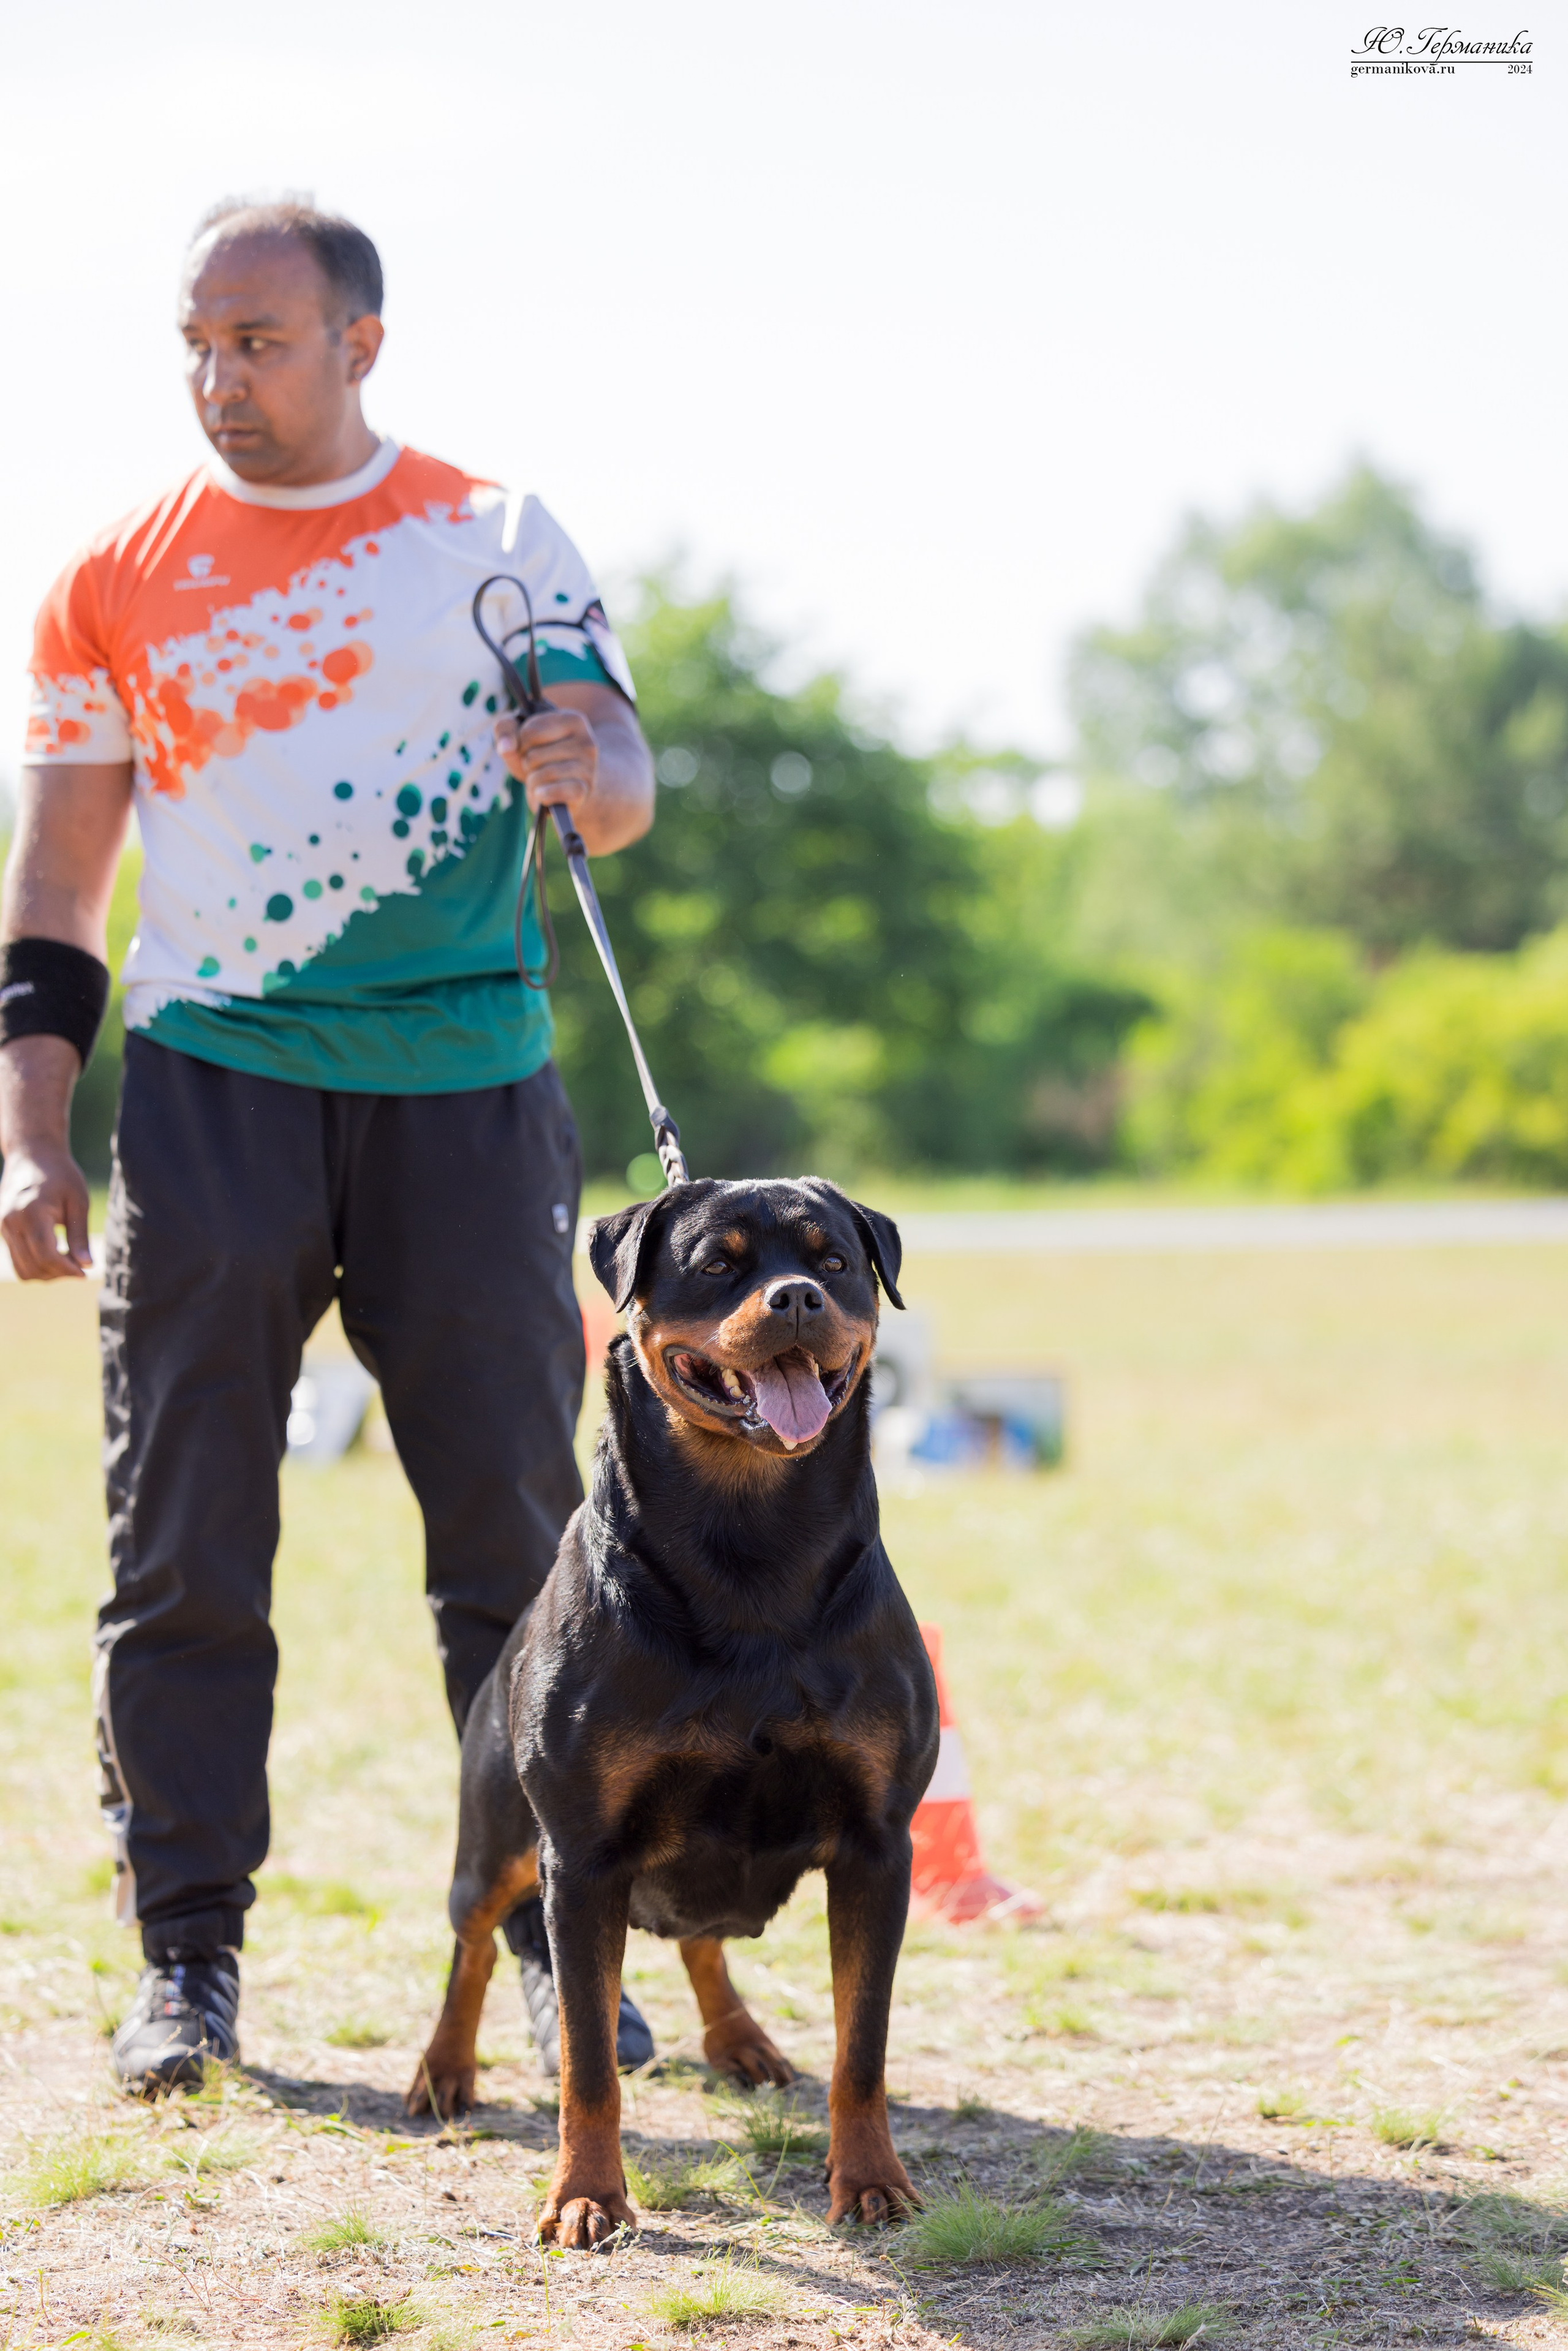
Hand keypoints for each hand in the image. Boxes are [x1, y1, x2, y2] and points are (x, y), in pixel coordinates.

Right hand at [0, 1132, 91, 1279]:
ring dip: (47, 1273)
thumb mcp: (78, 1201)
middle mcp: (11, 1222)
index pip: (46, 1254)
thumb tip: (87, 1265)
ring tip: (68, 1260)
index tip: (84, 1273)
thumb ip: (79, 1235)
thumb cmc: (60, 1174)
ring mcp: (2, 1227)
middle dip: (59, 1273)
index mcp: (31, 1212)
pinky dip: (36, 1265)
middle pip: (33, 1266)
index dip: (66, 1269)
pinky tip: (55, 1254)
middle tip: (80, 1266)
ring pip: (22, 1269)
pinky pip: (17, 1260)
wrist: (31, 1154)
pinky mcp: (1, 1230)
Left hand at [495, 706, 597, 824]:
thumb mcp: (521, 737)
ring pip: (542, 774)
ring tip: (542, 780)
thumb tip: (505, 747)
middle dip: (528, 764)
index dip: (521, 744)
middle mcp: (586, 741)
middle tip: (539, 767)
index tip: (532, 747)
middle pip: (534, 755)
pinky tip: (544, 794)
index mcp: (573, 719)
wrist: (568, 787)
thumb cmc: (543, 757)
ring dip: (533, 782)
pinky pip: (553, 792)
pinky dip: (542, 795)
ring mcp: (588, 767)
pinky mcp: (584, 790)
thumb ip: (505, 729)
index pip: (530, 732)